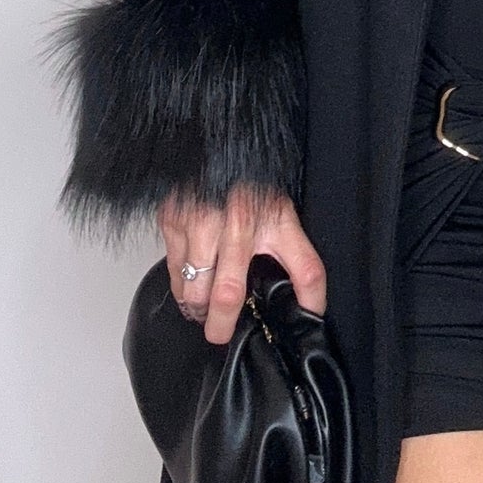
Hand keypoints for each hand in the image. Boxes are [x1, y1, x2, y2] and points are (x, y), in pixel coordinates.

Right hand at [157, 184, 325, 345]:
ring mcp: (199, 221)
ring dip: (195, 307)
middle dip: (220, 325)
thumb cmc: (249, 187)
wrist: (213, 148)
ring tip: (201, 310)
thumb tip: (311, 308)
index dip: (310, 302)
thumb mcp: (284, 216)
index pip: (304, 269)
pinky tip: (189, 282)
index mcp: (274, 221)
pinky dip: (179, 285)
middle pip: (228, 295)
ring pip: (192, 290)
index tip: (306, 323)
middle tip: (218, 334)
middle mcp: (236, 222)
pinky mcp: (171, 219)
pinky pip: (172, 272)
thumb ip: (300, 261)